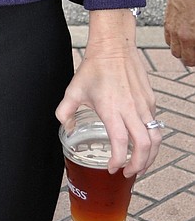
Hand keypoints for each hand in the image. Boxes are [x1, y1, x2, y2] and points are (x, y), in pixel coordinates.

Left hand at [55, 12, 159, 176]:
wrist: (114, 47)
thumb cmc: (95, 68)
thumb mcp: (74, 90)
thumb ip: (65, 112)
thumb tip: (64, 128)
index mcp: (112, 110)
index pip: (120, 143)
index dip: (118, 161)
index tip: (112, 169)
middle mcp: (131, 110)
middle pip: (144, 146)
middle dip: (139, 165)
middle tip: (128, 173)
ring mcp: (144, 105)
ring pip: (155, 137)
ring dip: (150, 156)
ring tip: (139, 165)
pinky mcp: (150, 101)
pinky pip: (155, 125)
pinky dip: (151, 139)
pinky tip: (141, 143)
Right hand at [163, 0, 194, 67]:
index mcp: (191, 37)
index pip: (191, 61)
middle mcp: (180, 35)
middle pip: (182, 58)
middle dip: (191, 57)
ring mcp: (172, 29)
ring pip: (174, 50)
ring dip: (182, 50)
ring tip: (191, 45)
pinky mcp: (167, 22)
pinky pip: (167, 39)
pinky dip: (174, 41)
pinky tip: (183, 36)